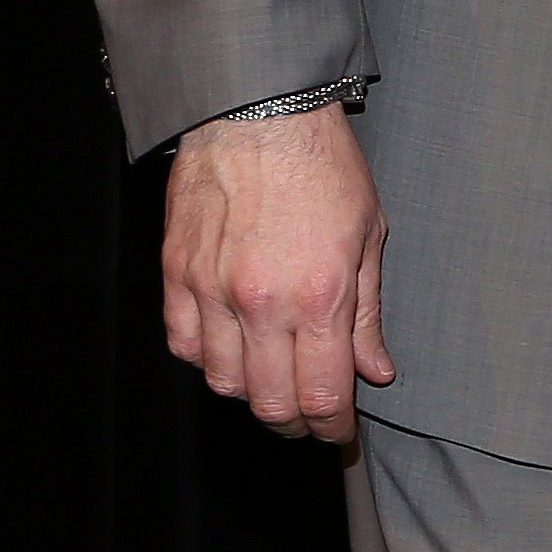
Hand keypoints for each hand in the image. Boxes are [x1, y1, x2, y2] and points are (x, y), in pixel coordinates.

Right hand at [162, 103, 394, 445]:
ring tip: (273, 384)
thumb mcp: (369, 235)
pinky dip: (208, 361)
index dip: (331, 427)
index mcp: (318, 295)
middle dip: (294, 422)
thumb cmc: (324, 167)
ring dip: (250, 394)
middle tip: (309, 419)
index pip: (322, 393)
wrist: (259, 115)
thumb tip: (376, 370)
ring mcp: (211, 292)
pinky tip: (232, 350)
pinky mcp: (175, 276)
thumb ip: (366, 313)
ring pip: (222, 382)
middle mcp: (261, 303)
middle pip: (268, 401)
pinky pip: (185, 346)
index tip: (339, 435)